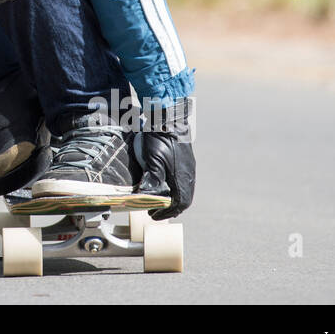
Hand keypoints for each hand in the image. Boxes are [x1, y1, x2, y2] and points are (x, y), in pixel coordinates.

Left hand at [136, 98, 195, 219]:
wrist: (168, 118)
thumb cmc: (159, 139)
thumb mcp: (152, 160)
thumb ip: (152, 179)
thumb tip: (145, 197)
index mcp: (182, 177)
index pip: (180, 203)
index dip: (167, 212)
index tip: (153, 215)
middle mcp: (188, 174)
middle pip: (184, 199)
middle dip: (170, 208)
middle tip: (155, 211)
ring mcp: (189, 167)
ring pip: (184, 190)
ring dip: (173, 198)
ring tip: (159, 201)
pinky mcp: (186, 160)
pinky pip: (184, 180)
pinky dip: (175, 188)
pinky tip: (165, 185)